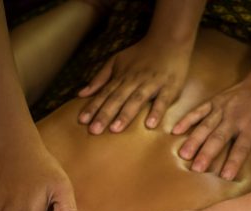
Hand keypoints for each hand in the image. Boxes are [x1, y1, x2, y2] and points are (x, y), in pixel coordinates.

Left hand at [78, 33, 192, 133]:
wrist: (168, 40)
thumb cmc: (141, 54)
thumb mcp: (116, 61)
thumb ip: (100, 78)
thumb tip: (81, 94)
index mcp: (122, 76)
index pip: (105, 93)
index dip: (93, 107)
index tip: (82, 121)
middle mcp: (134, 81)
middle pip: (117, 99)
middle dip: (105, 114)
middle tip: (94, 131)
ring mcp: (152, 84)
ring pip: (136, 100)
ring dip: (125, 114)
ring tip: (115, 129)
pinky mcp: (169, 87)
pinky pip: (162, 101)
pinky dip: (157, 112)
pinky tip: (150, 125)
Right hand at [172, 72, 250, 180]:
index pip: (242, 148)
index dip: (234, 162)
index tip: (225, 176)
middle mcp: (235, 117)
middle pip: (219, 137)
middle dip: (207, 152)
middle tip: (196, 168)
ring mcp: (223, 108)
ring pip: (205, 126)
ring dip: (194, 140)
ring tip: (184, 154)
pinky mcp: (215, 101)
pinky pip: (198, 110)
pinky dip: (187, 120)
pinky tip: (175, 131)